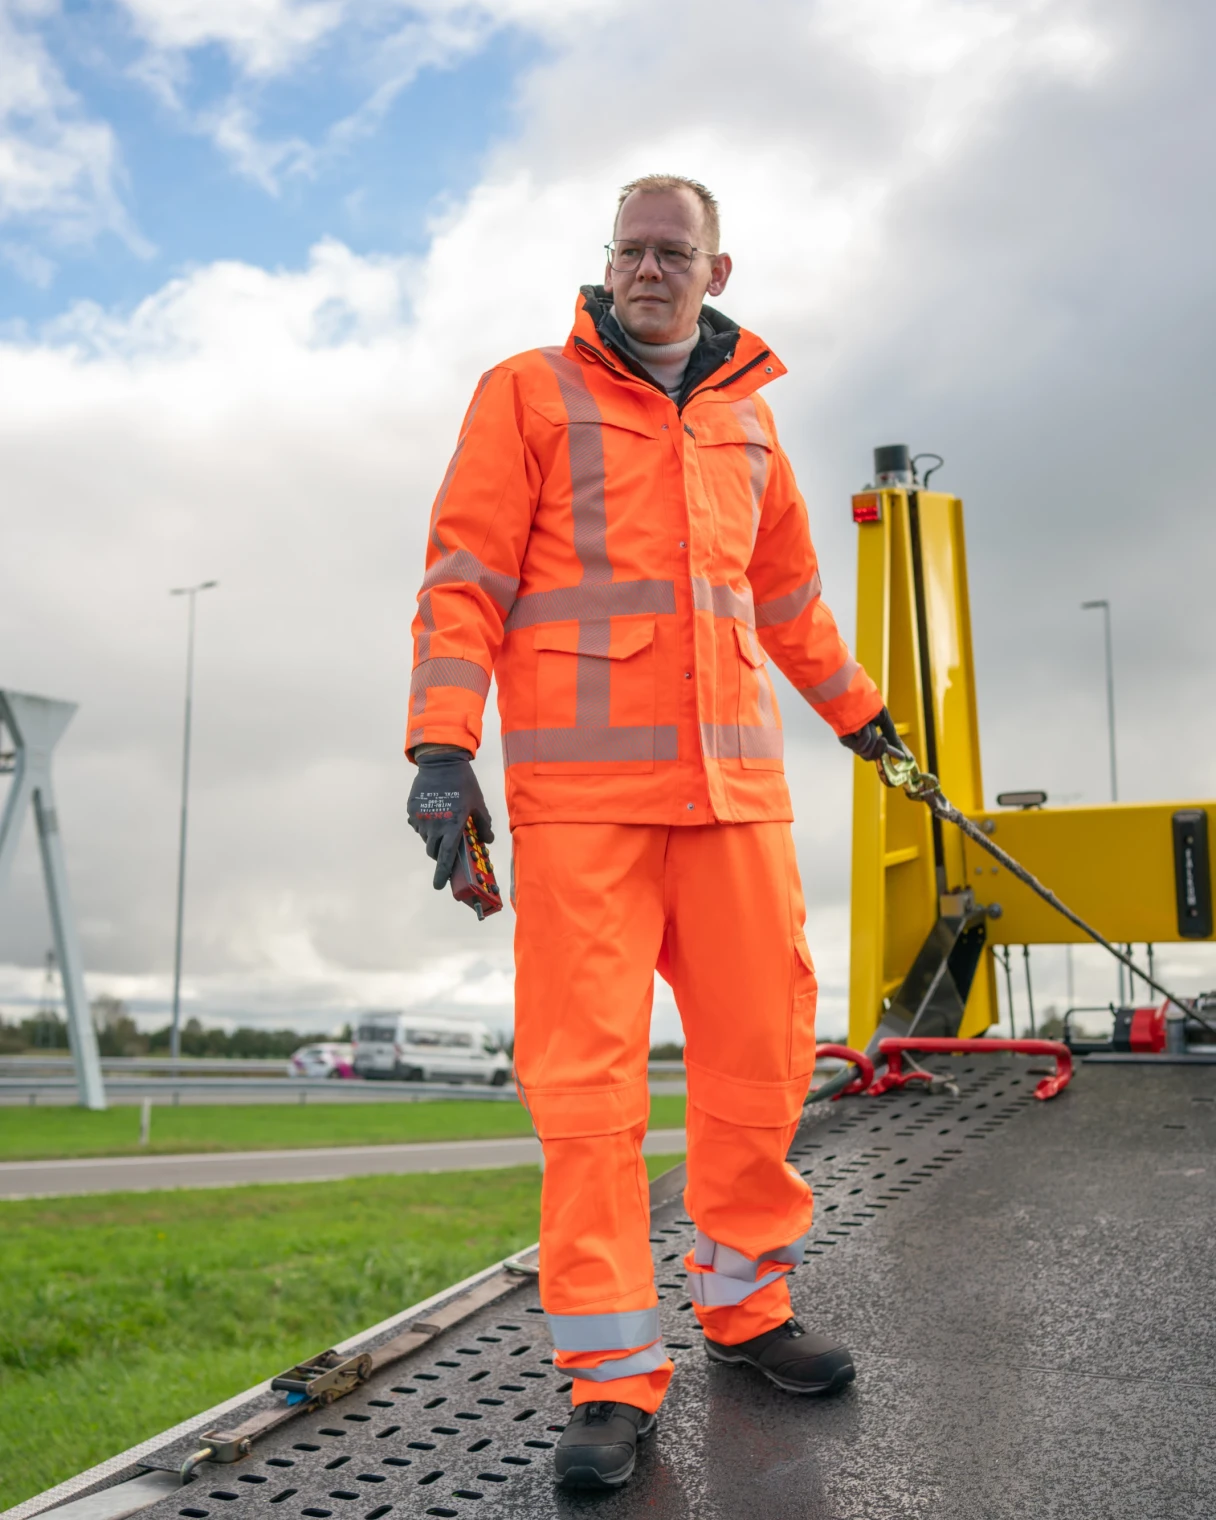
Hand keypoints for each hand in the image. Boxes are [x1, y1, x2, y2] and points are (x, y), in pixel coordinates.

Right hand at [407, 748, 493, 890]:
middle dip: (440, 854)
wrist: (441, 761)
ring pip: (425, 839)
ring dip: (433, 838)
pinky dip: (426, 824)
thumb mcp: (478, 803)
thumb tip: (487, 840)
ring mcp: (421, 819)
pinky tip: (434, 811)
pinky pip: (418, 825)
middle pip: (433, 852)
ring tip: (443, 822)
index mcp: (452, 826)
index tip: (439, 885)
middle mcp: (434, 826)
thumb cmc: (463, 783)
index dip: (442, 873)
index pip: (446, 857)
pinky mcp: (412, 811)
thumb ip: (483, 824)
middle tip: (448, 844)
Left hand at [839, 706, 905, 762]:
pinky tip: (861, 725)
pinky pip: (861, 747)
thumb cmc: (868, 704)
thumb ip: (891, 733)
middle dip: (880, 749)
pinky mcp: (845, 741)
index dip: (888, 754)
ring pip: (867, 752)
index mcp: (867, 734)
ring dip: (872, 737)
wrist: (857, 697)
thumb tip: (899, 747)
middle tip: (883, 739)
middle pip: (870, 756)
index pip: (877, 750)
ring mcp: (851, 741)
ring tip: (867, 724)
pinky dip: (866, 735)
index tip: (902, 756)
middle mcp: (857, 740)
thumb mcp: (883, 719)